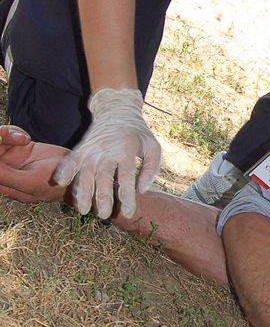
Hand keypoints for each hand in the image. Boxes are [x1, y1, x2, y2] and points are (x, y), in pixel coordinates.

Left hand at [0, 126, 68, 202]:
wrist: (77, 171)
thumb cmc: (56, 185)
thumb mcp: (29, 182)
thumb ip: (5, 176)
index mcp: (3, 184)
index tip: (0, 144)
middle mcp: (4, 170)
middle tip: (12, 138)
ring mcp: (11, 157)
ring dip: (7, 134)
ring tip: (23, 139)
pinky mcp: (20, 145)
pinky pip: (9, 133)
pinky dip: (15, 132)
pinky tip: (26, 138)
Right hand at [52, 88, 160, 219]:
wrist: (117, 110)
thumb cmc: (138, 133)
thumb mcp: (152, 147)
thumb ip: (151, 169)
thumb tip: (142, 191)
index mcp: (127, 151)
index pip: (127, 177)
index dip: (127, 196)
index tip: (128, 213)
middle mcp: (107, 151)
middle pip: (103, 177)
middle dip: (102, 197)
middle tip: (104, 215)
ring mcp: (92, 150)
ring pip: (85, 173)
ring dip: (83, 191)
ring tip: (83, 210)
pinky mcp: (81, 148)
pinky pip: (70, 160)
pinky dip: (64, 170)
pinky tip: (60, 183)